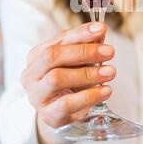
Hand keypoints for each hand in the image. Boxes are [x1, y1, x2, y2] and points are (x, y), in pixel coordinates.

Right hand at [21, 22, 114, 143]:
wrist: (60, 113)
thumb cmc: (69, 81)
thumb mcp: (76, 62)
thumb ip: (86, 45)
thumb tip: (100, 30)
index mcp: (36, 55)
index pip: (58, 38)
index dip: (81, 33)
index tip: (101, 29)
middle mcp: (31, 74)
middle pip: (52, 56)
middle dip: (84, 52)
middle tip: (109, 51)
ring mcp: (37, 96)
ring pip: (57, 79)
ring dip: (88, 74)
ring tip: (110, 71)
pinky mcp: (48, 114)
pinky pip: (66, 103)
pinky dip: (89, 96)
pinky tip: (105, 90)